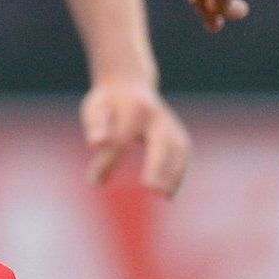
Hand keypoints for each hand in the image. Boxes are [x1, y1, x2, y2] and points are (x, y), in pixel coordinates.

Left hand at [81, 80, 190, 195]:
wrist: (129, 83)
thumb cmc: (108, 102)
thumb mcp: (95, 109)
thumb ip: (96, 126)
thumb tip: (96, 143)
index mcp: (133, 109)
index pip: (122, 138)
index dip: (109, 160)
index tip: (94, 180)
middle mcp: (157, 116)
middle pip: (161, 142)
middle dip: (157, 165)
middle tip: (151, 188)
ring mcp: (171, 123)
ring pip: (179, 148)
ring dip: (175, 173)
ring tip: (166, 196)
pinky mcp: (178, 132)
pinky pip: (184, 153)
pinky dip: (180, 173)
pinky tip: (170, 193)